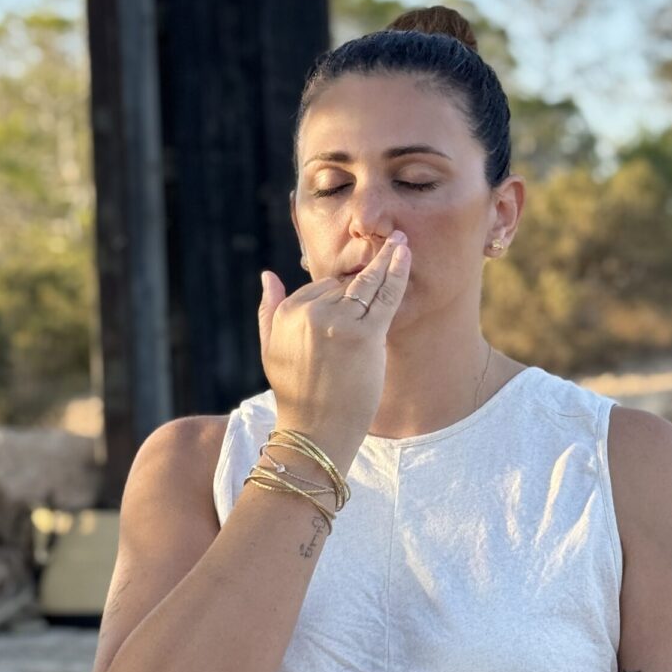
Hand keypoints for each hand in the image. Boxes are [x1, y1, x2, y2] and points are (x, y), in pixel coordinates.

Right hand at [257, 231, 410, 455]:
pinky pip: (384, 296)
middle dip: (366, 275)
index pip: (321, 287)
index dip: (342, 290)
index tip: (362, 279)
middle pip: (345, 284)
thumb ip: (269, 309)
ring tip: (402, 240)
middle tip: (393, 242)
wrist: (315, 431)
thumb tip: (267, 275)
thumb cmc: (296, 394)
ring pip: (366, 284)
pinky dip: (396, 273)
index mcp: (288, 312)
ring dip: (387, 259)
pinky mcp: (365, 335)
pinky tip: (404, 255)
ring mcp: (339, 322)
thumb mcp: (271, 348)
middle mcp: (311, 312)